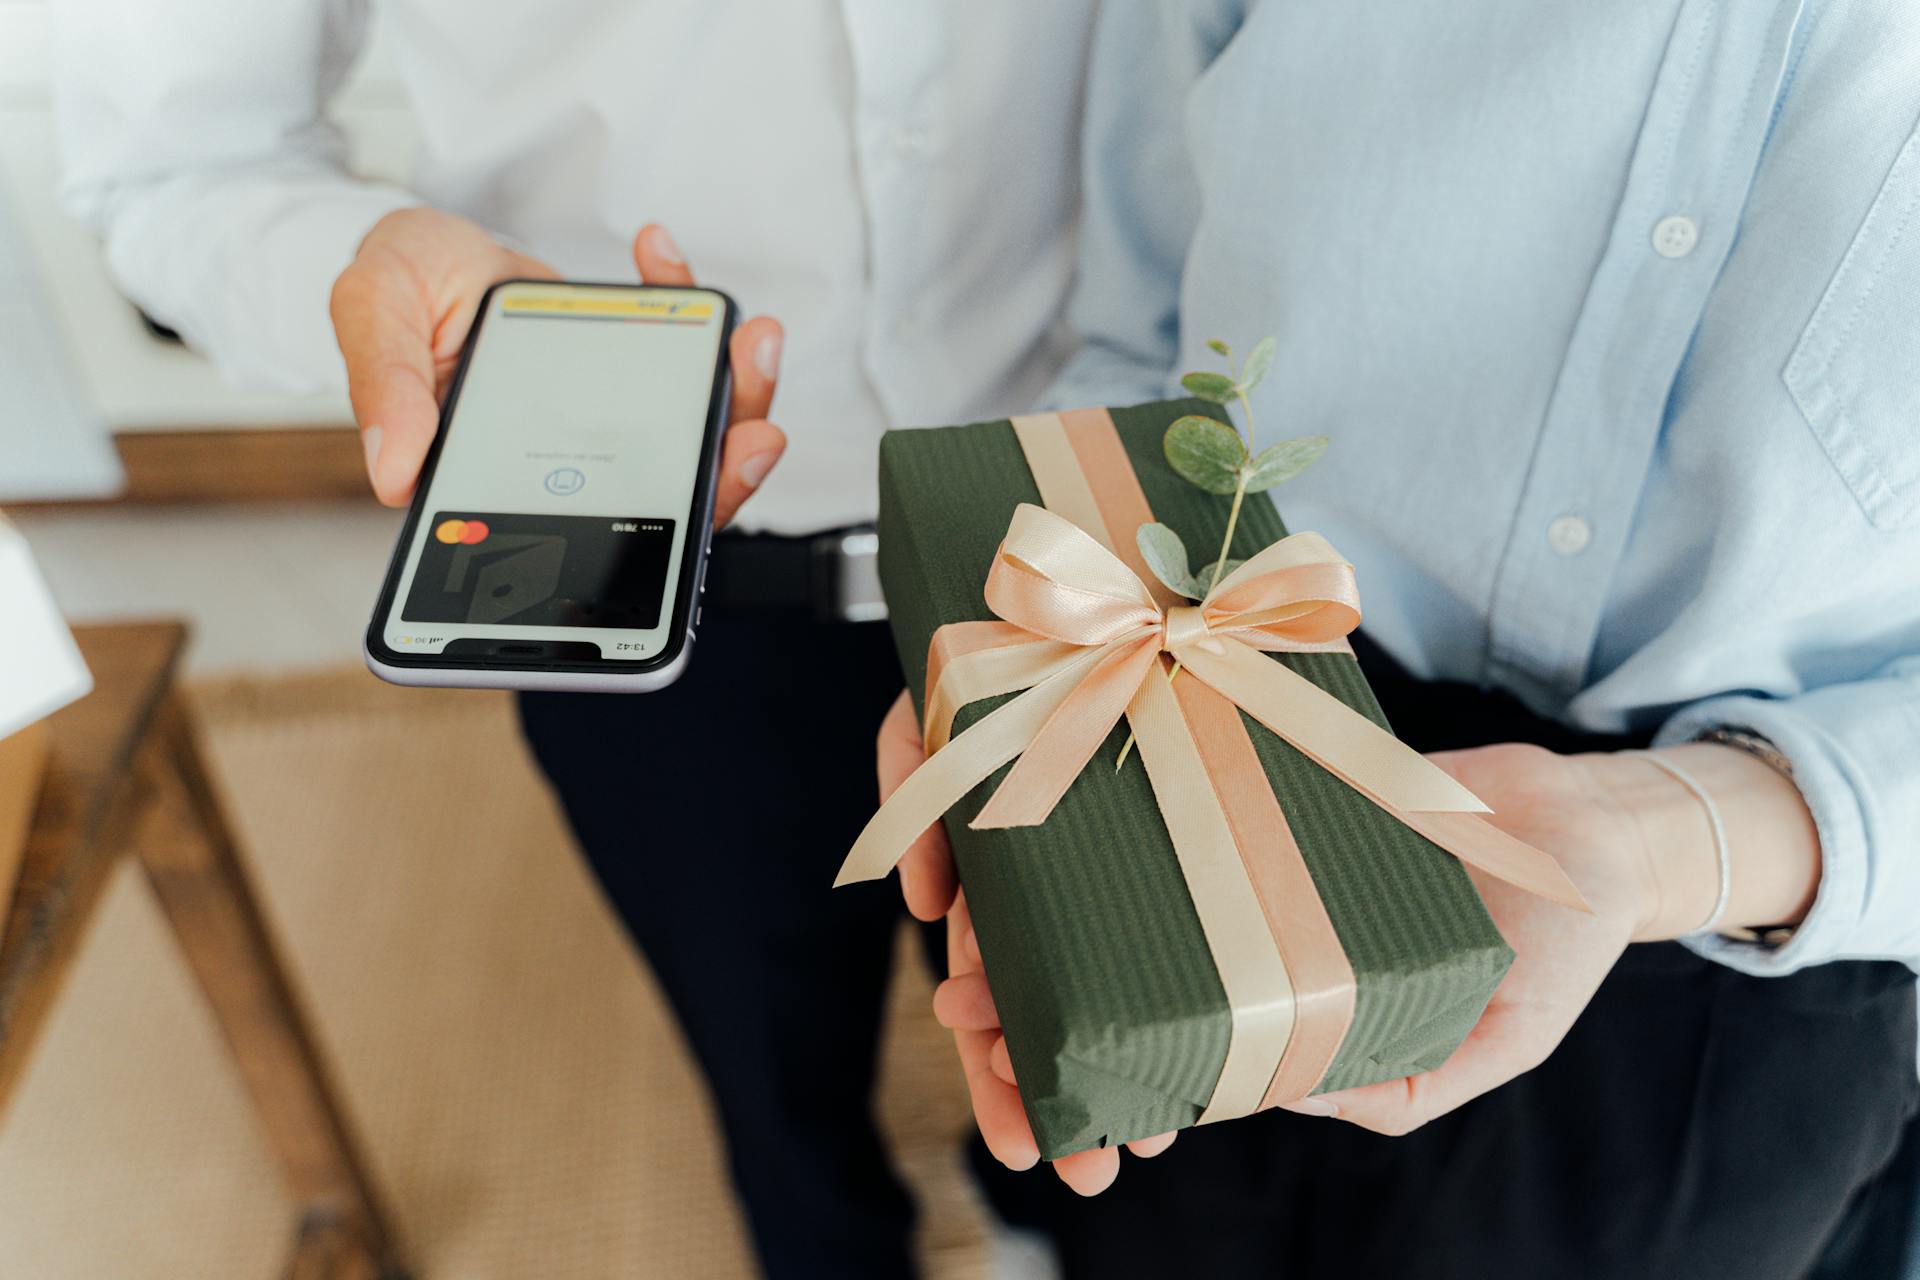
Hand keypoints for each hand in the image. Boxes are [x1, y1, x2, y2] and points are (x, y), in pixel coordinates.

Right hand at [330, 209, 785, 520]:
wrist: (424, 242)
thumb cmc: (399, 287)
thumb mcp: (371, 314)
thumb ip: (385, 385)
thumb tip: (393, 471)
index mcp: (505, 472)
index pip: (582, 531)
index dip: (646, 540)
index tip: (695, 497)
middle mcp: (569, 454)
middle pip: (662, 487)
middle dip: (722, 464)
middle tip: (755, 431)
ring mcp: (607, 410)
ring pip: (690, 424)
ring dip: (735, 388)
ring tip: (750, 338)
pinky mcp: (630, 361)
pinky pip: (679, 345)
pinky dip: (683, 301)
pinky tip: (659, 254)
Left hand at [878, 702, 1652, 1181]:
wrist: (1594, 827)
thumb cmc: (1554, 956)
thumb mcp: (1486, 1047)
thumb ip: (1394, 1087)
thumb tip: (1280, 1095)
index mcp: (1294, 1012)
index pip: (1173, 1057)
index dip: (1099, 1081)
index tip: (1019, 1089)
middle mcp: (1257, 932)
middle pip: (1127, 970)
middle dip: (1040, 997)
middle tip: (961, 1005)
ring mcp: (1253, 850)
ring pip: (1131, 882)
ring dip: (1049, 908)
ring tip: (972, 922)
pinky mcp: (1266, 773)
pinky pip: (1182, 785)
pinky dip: (1120, 800)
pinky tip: (1051, 812)